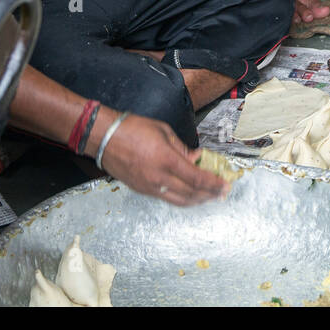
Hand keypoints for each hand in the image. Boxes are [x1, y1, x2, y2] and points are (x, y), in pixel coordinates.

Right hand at [97, 114, 228, 205]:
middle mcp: (159, 177)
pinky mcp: (141, 190)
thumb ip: (181, 148)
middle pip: (191, 193)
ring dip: (197, 200)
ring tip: (209, 197)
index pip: (197, 178)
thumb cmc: (132, 128)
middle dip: (210, 195)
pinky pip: (166, 198)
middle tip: (222, 193)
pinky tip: (188, 194)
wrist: (104, 137)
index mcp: (166, 159)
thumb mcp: (163, 131)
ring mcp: (149, 187)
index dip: (213, 184)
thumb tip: (195, 158)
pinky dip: (181, 198)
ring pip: (179, 201)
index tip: (225, 185)